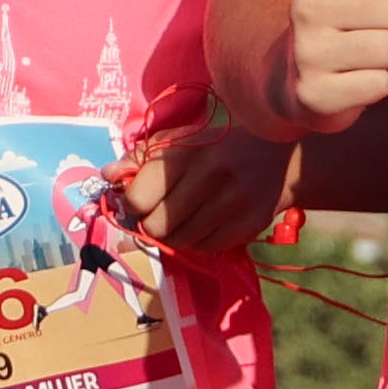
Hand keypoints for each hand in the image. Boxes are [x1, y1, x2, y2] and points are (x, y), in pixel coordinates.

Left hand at [120, 130, 291, 258]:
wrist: (282, 159)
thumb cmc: (219, 147)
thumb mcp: (180, 140)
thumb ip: (140, 157)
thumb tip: (106, 176)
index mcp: (185, 151)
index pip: (138, 199)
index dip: (134, 206)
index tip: (141, 202)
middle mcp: (209, 175)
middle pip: (157, 226)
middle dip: (153, 225)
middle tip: (162, 214)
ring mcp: (232, 202)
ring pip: (180, 242)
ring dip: (176, 235)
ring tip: (185, 218)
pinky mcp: (249, 224)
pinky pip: (206, 248)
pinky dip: (200, 241)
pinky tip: (207, 223)